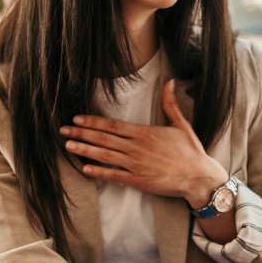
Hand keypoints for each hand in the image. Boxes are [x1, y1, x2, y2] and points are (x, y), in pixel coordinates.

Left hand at [60, 79, 226, 206]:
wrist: (198, 177)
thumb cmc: (191, 151)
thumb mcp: (181, 124)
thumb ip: (170, 103)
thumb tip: (170, 82)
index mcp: (145, 133)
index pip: (113, 126)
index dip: (93, 122)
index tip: (77, 119)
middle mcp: (137, 148)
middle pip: (103, 139)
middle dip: (81, 134)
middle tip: (63, 131)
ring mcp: (136, 165)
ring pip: (105, 156)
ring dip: (84, 150)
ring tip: (68, 146)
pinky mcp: (139, 181)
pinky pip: (114, 176)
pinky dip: (99, 172)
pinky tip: (85, 168)